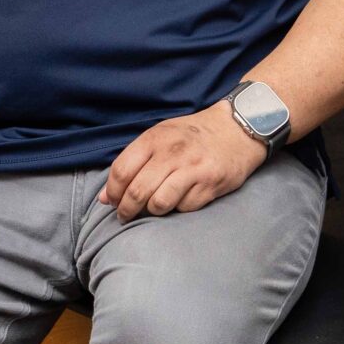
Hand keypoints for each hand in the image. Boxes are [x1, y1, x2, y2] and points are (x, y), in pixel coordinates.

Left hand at [99, 103, 268, 220]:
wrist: (237, 129)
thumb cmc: (193, 135)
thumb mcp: (160, 137)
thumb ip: (133, 163)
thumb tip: (105, 198)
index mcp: (155, 139)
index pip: (121, 171)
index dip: (113, 192)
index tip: (112, 201)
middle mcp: (173, 153)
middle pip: (137, 192)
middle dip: (127, 210)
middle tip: (126, 215)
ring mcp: (193, 169)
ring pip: (159, 204)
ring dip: (152, 211)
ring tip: (153, 208)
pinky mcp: (211, 184)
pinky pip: (184, 208)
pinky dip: (178, 209)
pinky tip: (180, 199)